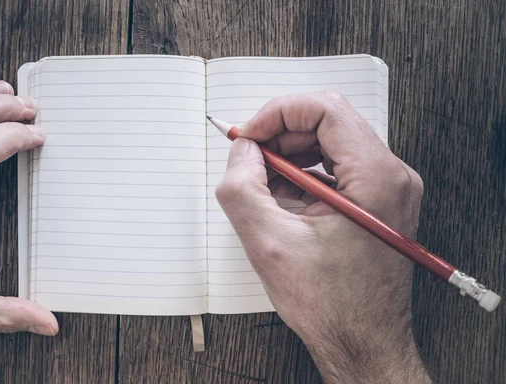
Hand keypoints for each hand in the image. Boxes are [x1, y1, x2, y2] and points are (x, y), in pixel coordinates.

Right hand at [216, 91, 429, 382]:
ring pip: (330, 142)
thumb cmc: (332, 306)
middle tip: (249, 157)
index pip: (326, 108)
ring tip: (263, 183)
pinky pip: (336, 167)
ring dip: (290, 154)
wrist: (363, 342)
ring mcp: (387, 188)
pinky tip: (283, 199)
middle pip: (329, 121)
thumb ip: (243, 187)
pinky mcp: (377, 200)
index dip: (278, 113)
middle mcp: (391, 176)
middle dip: (280, 133)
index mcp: (376, 178)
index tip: (248, 135)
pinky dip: (303, 173)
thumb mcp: (270, 244)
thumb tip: (242, 151)